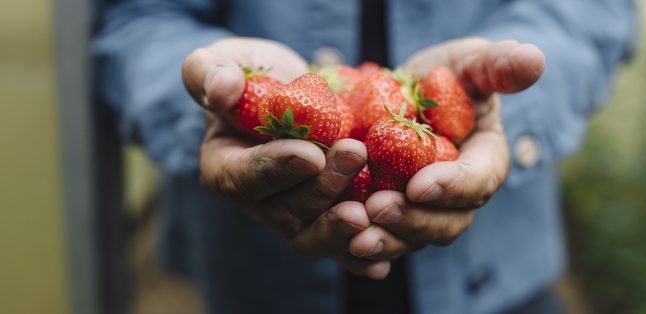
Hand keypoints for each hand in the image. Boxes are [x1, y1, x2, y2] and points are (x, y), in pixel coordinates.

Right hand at [182, 38, 389, 277]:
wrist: (289, 94)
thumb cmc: (251, 75)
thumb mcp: (224, 60)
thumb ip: (210, 71)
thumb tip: (222, 90)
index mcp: (224, 168)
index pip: (245, 177)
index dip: (277, 169)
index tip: (311, 154)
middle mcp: (256, 203)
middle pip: (285, 211)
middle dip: (322, 187)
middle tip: (356, 153)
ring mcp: (291, 217)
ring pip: (311, 237)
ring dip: (340, 228)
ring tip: (371, 212)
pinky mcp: (323, 221)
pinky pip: (339, 248)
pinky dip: (358, 256)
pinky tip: (382, 261)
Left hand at [348, 38, 545, 260]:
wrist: (403, 96)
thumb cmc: (444, 77)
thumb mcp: (469, 62)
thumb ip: (497, 65)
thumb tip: (533, 60)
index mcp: (484, 161)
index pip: (478, 180)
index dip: (452, 187)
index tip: (419, 185)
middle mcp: (458, 196)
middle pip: (446, 222)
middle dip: (413, 220)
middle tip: (378, 208)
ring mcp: (425, 211)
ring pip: (413, 238)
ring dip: (386, 240)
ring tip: (355, 235)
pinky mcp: (393, 216)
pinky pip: (383, 238)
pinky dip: (363, 246)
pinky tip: (343, 243)